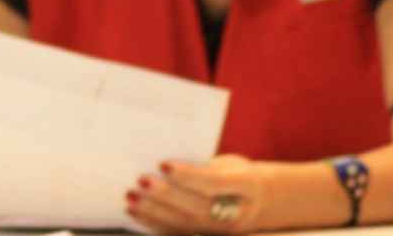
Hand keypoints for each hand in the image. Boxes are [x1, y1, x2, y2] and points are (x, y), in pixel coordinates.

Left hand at [126, 155, 270, 234]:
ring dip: (153, 211)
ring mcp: (222, 231)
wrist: (262, 202)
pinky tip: (134, 211)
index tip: (163, 164)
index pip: (215, 182)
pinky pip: (177, 233)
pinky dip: (153, 222)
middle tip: (140, 181)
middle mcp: (237, 212)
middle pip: (198, 206)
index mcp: (248, 186)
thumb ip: (205, 165)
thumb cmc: (238, 174)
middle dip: (166, 195)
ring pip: (184, 223)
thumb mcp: (232, 164)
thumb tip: (163, 163)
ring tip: (130, 197)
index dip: (189, 175)